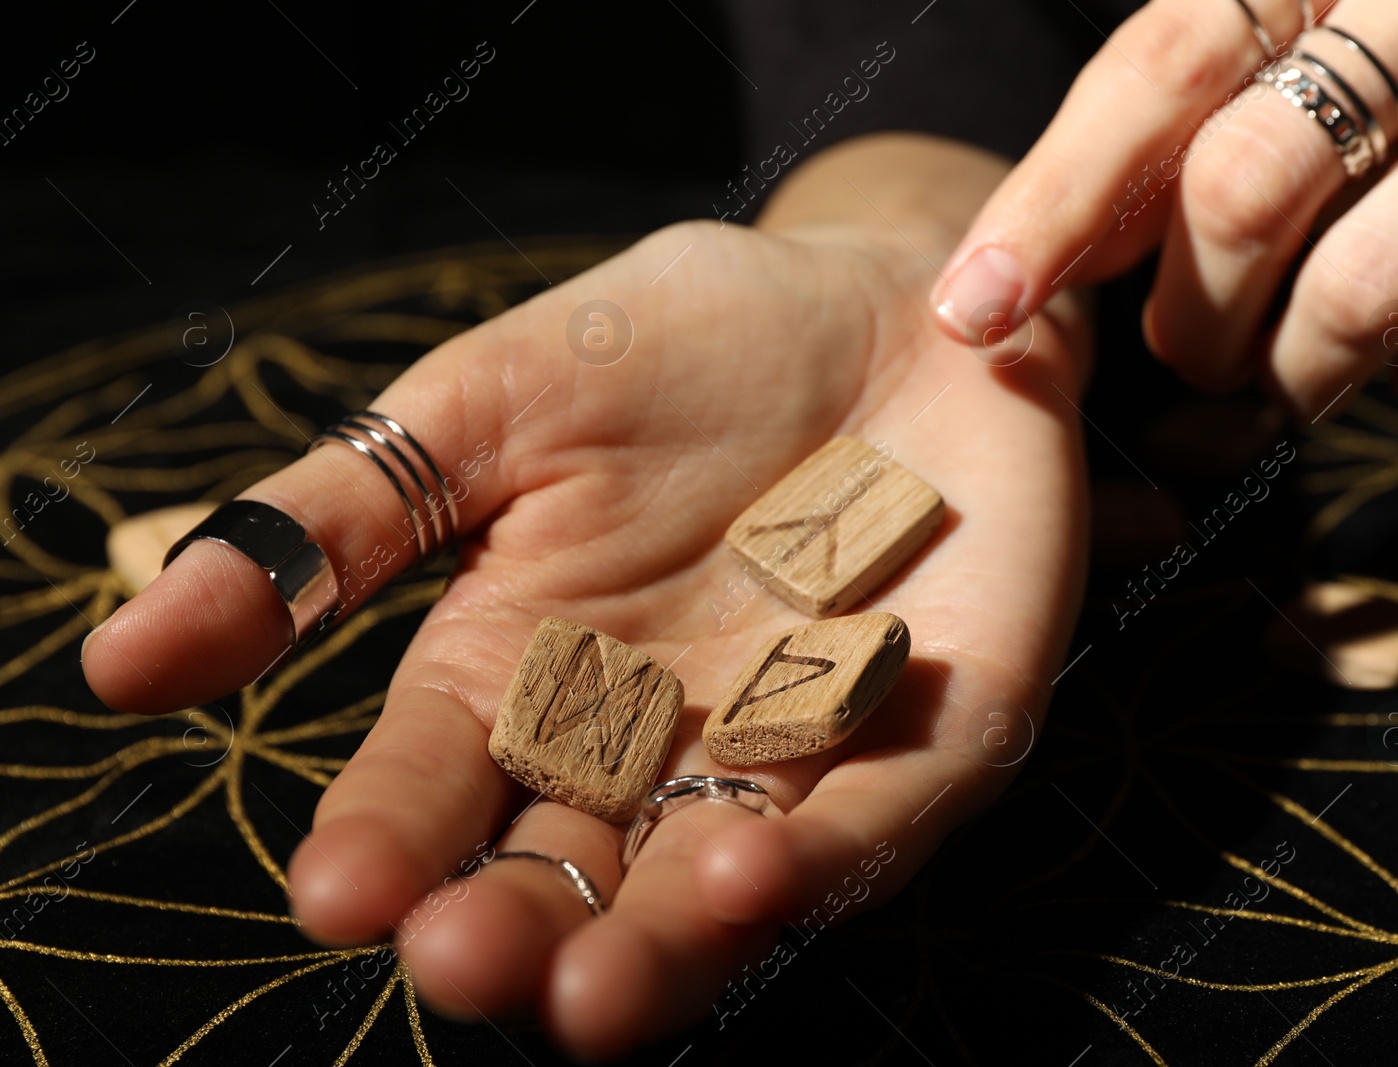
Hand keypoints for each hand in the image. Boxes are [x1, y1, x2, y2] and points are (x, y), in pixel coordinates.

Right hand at [82, 135, 1090, 1057]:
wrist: (898, 304)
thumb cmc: (686, 339)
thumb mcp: (488, 405)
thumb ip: (334, 529)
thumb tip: (119, 664)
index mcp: (525, 669)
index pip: (433, 785)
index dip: (383, 842)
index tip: (334, 892)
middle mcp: (649, 741)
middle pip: (565, 869)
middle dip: (516, 928)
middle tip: (465, 963)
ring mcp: (787, 751)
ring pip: (704, 884)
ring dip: (654, 945)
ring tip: (592, 991)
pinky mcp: (926, 744)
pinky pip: (868, 826)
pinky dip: (817, 864)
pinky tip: (754, 875)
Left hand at [928, 0, 1397, 422]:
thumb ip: (1205, 79)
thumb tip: (1067, 238)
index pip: (1159, 71)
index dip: (1053, 203)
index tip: (973, 311)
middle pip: (1243, 194)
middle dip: (1189, 314)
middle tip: (1193, 350)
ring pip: (1362, 292)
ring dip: (1295, 372)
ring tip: (1291, 370)